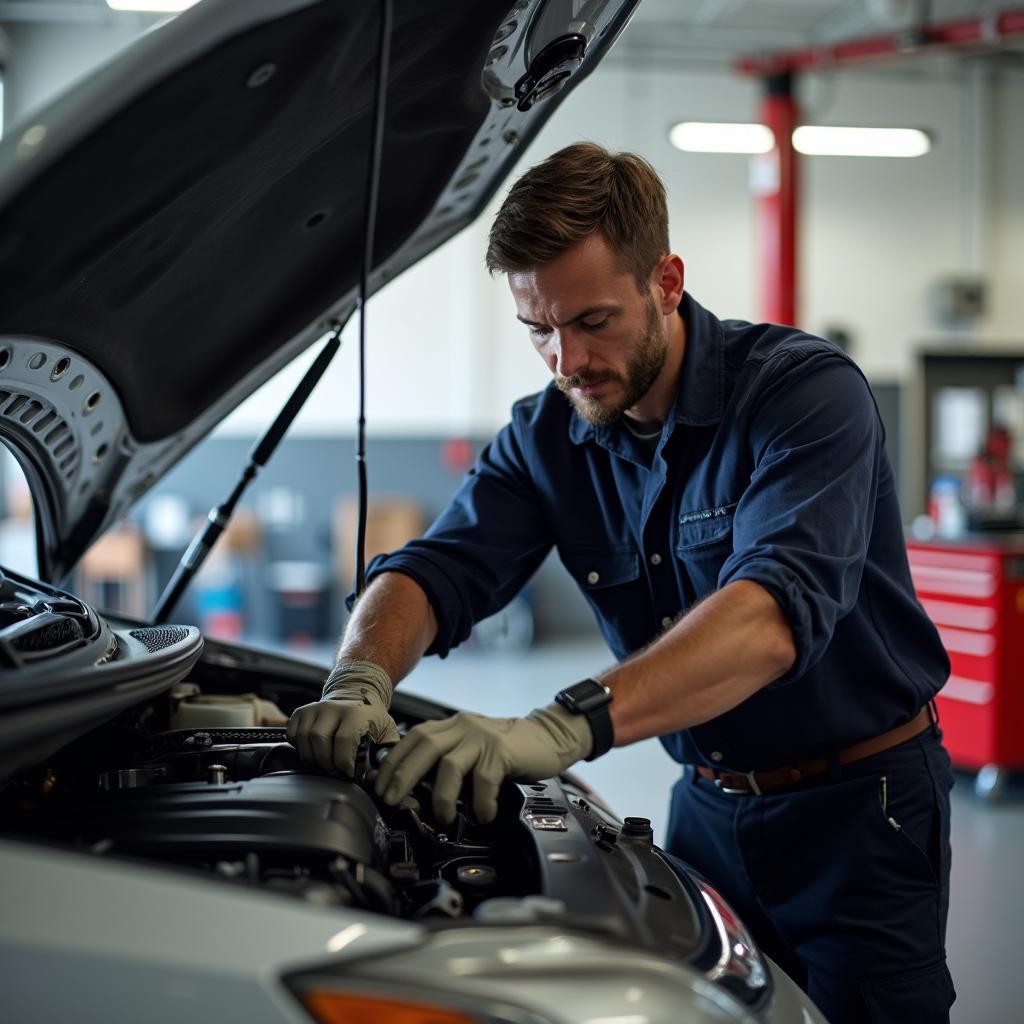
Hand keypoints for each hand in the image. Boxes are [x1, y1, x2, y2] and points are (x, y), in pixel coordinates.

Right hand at [287, 660, 399, 775]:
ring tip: (324, 762)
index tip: (348, 773)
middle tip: (334, 770)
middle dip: (326, 762)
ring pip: (303, 738)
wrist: (356, 696)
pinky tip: (312, 750)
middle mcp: (332, 707)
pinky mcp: (302, 711)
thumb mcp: (386, 732)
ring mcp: (315, 708)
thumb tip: (382, 775)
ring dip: (312, 757)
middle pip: (319, 740)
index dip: (343, 762)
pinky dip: (298, 746)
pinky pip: (292, 733)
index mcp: (355, 712)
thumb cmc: (371, 719)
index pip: (343, 740)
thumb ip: (387, 752)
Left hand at [374, 704, 592, 823]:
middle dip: (402, 776)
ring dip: (440, 795)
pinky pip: (483, 779)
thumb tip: (416, 792)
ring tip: (442, 817)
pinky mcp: (502, 751)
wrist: (547, 736)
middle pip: (422, 746)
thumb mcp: (471, 748)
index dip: (392, 761)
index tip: (379, 786)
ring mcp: (482, 738)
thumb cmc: (506, 750)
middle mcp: (462, 726)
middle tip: (392, 801)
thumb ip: (448, 760)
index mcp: (450, 725)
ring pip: (449, 764)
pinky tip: (484, 815)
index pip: (412, 738)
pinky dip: (480, 802)